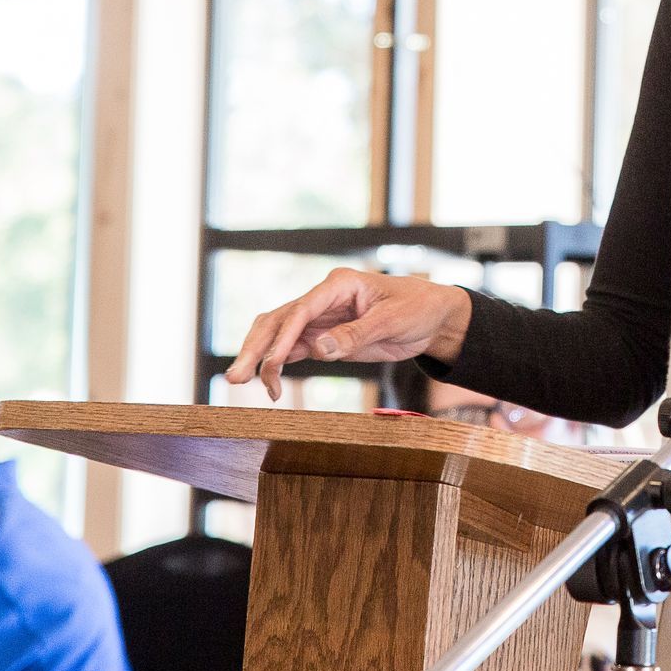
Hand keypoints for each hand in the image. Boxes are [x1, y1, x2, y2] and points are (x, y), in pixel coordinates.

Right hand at [224, 269, 472, 400]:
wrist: (434, 317)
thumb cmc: (417, 308)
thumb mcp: (392, 321)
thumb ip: (356, 335)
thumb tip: (320, 350)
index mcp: (339, 284)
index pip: (301, 309)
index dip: (283, 337)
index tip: (271, 363)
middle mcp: (324, 298)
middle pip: (278, 320)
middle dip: (256, 347)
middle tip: (236, 377)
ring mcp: (321, 318)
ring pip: (279, 334)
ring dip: (259, 357)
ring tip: (239, 382)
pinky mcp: (325, 337)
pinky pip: (293, 349)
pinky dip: (277, 365)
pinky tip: (268, 386)